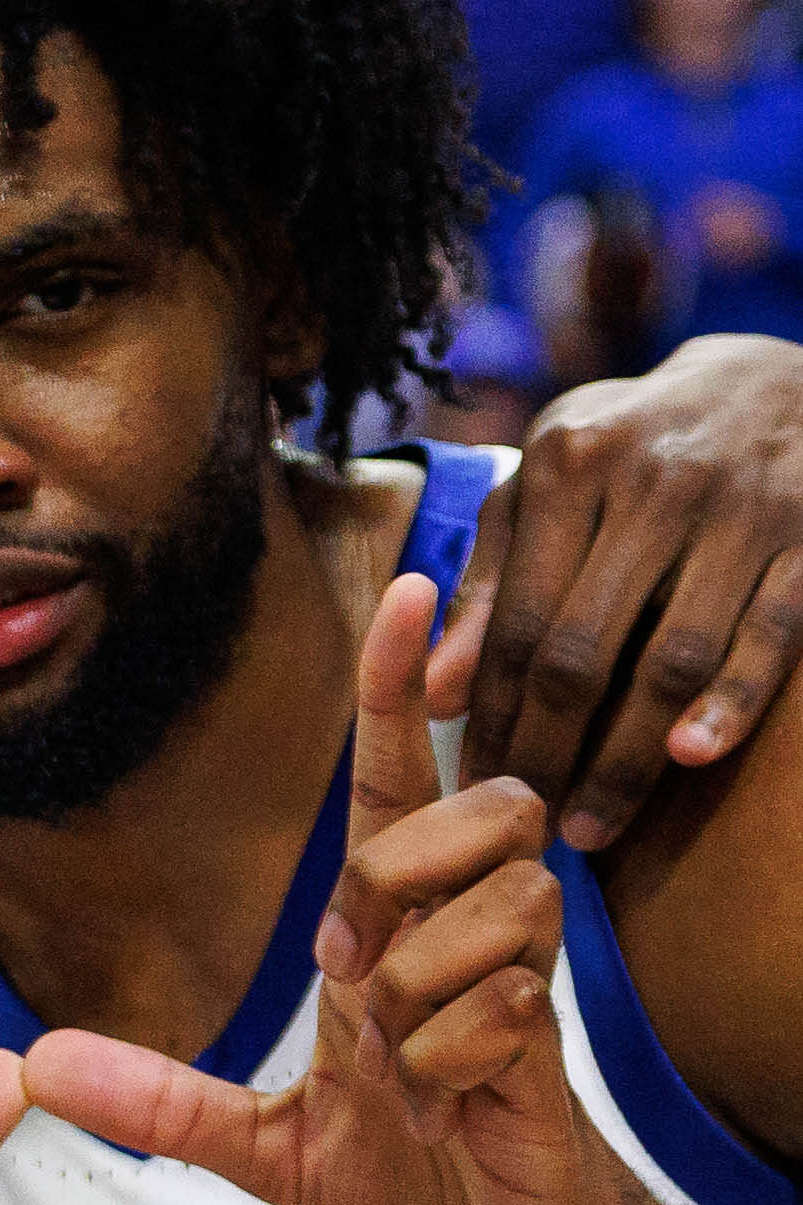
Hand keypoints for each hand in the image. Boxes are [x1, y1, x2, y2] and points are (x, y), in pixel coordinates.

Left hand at [29, 570, 703, 1204]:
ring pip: (497, 905)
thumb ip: (158, 1105)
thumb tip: (35, 1064)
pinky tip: (444, 1112)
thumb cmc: (418, 1189)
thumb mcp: (258, 1152)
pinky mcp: (558, 1057)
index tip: (401, 590)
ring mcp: (523, 993)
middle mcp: (466, 944)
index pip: (401, 788)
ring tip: (401, 1072)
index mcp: (394, 945)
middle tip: (354, 972)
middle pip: (476, 810)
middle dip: (398, 876)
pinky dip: (449, 1064)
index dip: (395, 695)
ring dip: (421, 991)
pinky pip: (508, 1006)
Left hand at [442, 341, 802, 850]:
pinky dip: (733, 700)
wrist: (779, 379)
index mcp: (566, 465)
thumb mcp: (549, 482)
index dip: (491, 716)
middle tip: (529, 826)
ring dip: (631, 754)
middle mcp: (649, 482)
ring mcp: (739, 508)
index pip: (513, 620)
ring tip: (597, 825)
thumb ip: (491, 578)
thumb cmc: (634, 447)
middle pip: (580, 650)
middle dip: (549, 751)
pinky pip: (770, 635)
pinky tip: (692, 759)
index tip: (476, 786)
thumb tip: (436, 691)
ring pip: (671, 657)